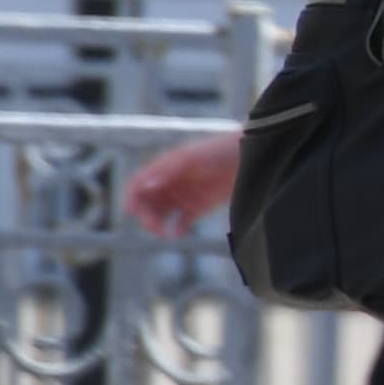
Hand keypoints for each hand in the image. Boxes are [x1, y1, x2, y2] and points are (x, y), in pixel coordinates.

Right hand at [123, 136, 240, 234]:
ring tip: (163, 233)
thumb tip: (146, 185)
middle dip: (146, 215)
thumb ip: (168, 170)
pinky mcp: (200, 206)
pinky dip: (177, 229)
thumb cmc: (220, 150)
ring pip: (162, 213)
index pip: (139, 183)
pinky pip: (182, 221)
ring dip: (158, 223)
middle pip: (147, 202)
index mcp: (165, 168)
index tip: (131, 212)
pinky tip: (178, 234)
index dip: (131, 197)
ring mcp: (185, 194)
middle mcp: (172, 182)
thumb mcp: (192, 157)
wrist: (252, 156)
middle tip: (154, 227)